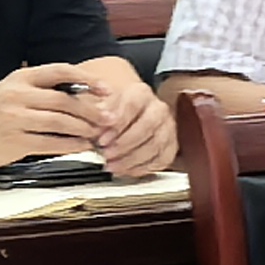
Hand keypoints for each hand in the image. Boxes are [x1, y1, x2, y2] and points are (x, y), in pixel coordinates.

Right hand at [0, 64, 108, 169]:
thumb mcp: (11, 90)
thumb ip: (41, 90)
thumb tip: (82, 94)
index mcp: (20, 77)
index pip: (61, 71)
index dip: (87, 79)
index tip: (106, 89)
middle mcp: (17, 95)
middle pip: (64, 100)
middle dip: (91, 110)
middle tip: (108, 118)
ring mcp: (15, 119)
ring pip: (60, 122)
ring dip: (84, 129)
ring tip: (98, 133)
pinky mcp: (14, 142)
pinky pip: (50, 143)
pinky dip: (70, 145)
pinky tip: (82, 146)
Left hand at [78, 58, 174, 178]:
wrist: (128, 116)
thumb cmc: (112, 111)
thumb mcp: (100, 104)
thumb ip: (96, 109)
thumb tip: (94, 114)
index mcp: (140, 93)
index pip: (132, 105)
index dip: (118, 123)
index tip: (102, 137)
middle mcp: (157, 109)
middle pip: (147, 126)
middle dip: (124, 143)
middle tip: (106, 153)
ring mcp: (166, 128)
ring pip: (155, 144)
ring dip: (131, 159)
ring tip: (112, 165)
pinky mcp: (170, 146)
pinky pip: (161, 159)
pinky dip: (142, 168)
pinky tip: (125, 170)